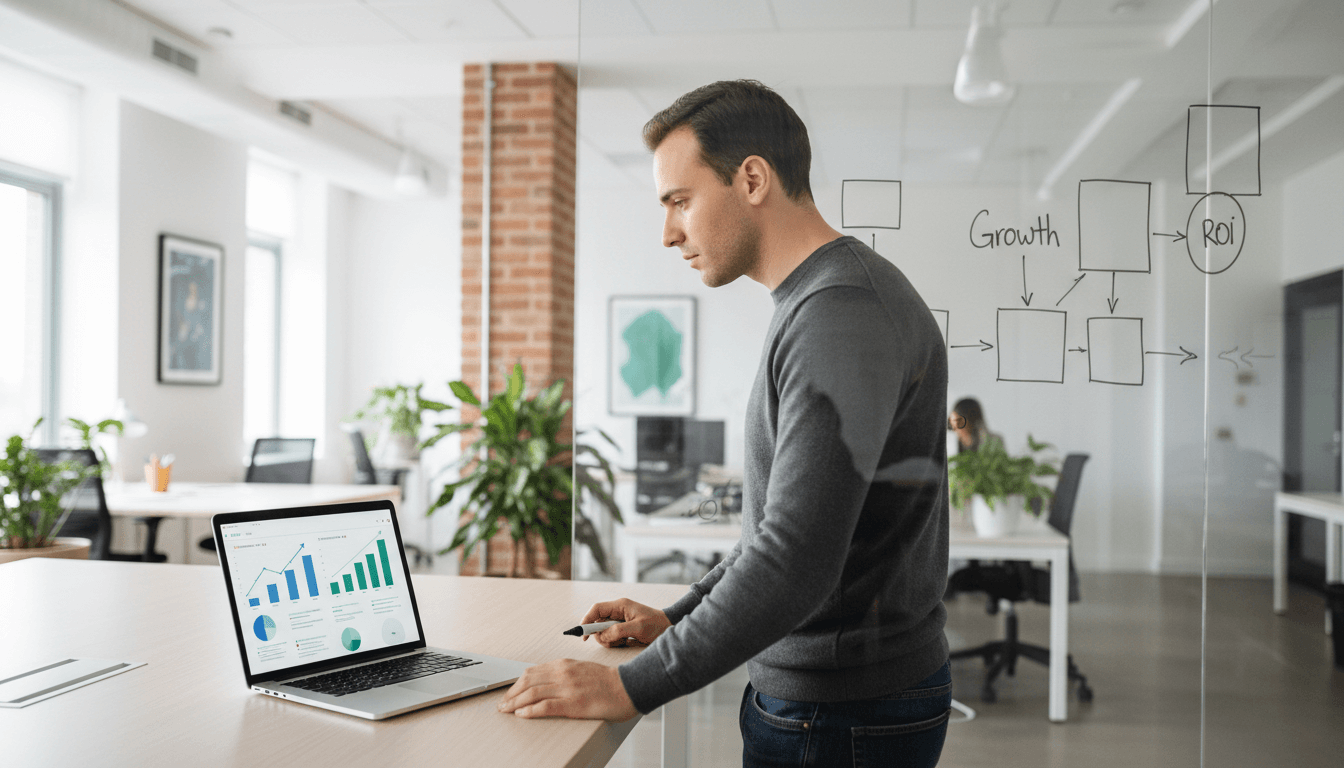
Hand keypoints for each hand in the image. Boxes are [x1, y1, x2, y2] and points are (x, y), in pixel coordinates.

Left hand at [497, 659, 637, 720]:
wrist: (628, 686)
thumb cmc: (608, 681)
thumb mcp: (582, 669)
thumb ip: (565, 673)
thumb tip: (548, 682)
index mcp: (564, 665)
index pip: (532, 672)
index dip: (516, 683)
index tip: (509, 692)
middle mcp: (563, 673)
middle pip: (527, 681)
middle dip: (510, 693)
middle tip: (502, 704)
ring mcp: (567, 688)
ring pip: (532, 693)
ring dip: (515, 703)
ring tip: (506, 710)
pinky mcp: (573, 703)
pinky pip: (545, 706)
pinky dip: (530, 711)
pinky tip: (522, 715)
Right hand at [581, 598, 670, 647]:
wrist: (668, 628)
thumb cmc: (656, 625)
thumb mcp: (638, 628)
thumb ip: (618, 631)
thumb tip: (602, 635)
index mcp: (620, 606)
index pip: (597, 609)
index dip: (587, 620)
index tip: (583, 634)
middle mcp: (617, 611)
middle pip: (597, 622)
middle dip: (601, 635)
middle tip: (612, 642)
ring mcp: (619, 620)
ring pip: (603, 631)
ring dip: (609, 639)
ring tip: (623, 641)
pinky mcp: (622, 628)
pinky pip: (610, 636)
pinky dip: (614, 641)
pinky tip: (626, 642)